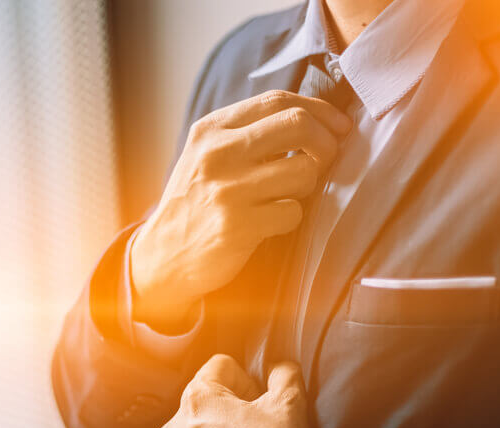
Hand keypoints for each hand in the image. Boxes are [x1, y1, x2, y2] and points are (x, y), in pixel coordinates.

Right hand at [131, 91, 350, 329]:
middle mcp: (218, 154)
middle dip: (325, 142)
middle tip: (325, 158)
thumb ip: (248, 133)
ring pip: (303, 171)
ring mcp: (228, 190)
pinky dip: (290, 217)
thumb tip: (315, 119)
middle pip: (298, 125)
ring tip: (286, 194)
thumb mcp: (206, 155)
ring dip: (307, 184)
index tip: (337, 126)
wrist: (162, 255)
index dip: (318, 110)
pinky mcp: (239, 225)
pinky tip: (270, 221)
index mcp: (211, 130)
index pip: (277, 100)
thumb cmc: (195, 202)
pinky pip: (293, 212)